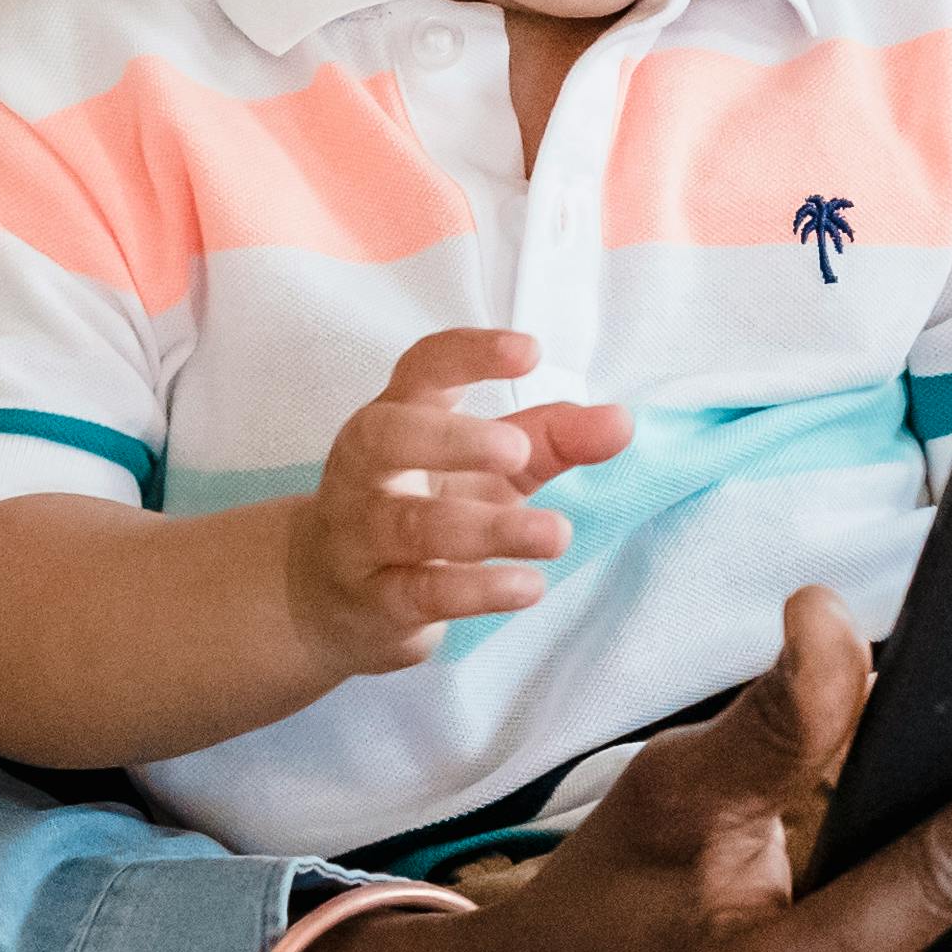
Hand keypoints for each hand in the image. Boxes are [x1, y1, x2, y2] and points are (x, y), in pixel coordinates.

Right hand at [287, 329, 629, 679]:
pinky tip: (528, 587)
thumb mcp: (487, 470)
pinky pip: (422, 592)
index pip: (422, 369)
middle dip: (452, 440)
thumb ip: (551, 441)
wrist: (330, 599)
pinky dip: (477, 590)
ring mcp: (362, 535)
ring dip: (489, 530)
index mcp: (398, 417)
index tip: (530, 352)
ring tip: (556, 534)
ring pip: (415, 526)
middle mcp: (368, 469)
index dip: (469, 354)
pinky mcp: (375, 598)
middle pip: (389, 437)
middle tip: (517, 450)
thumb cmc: (421, 510)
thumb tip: (621, 422)